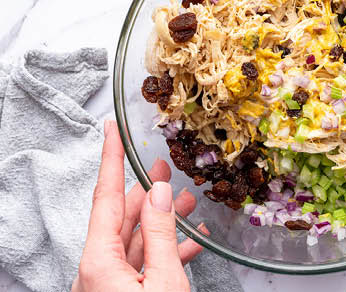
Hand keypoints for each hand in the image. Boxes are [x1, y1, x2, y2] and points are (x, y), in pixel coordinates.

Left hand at [73, 120, 205, 290]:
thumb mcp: (165, 280)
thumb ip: (162, 235)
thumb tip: (161, 194)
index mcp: (99, 261)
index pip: (104, 197)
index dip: (110, 159)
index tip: (111, 130)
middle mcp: (96, 269)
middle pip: (120, 217)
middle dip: (146, 190)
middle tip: (164, 166)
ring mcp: (106, 283)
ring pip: (134, 240)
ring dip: (163, 221)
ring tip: (188, 202)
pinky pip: (141, 264)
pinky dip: (165, 250)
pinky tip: (189, 241)